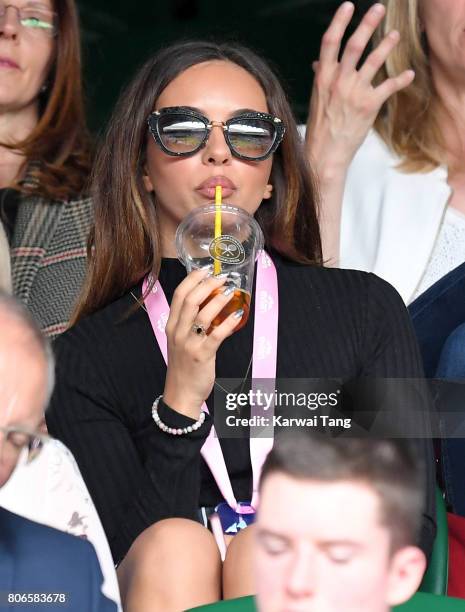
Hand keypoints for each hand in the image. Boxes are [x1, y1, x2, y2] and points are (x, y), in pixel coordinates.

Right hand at [163, 268, 242, 419]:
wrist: (180, 393)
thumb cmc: (183, 365)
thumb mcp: (180, 340)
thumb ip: (189, 322)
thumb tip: (208, 301)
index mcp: (171, 325)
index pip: (178, 295)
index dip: (192, 279)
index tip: (206, 269)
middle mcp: (178, 332)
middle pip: (190, 300)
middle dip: (207, 284)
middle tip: (223, 277)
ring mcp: (189, 343)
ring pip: (203, 314)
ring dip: (219, 299)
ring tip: (231, 291)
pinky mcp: (203, 355)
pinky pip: (216, 335)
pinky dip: (228, 323)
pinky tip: (237, 315)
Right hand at [306, 1, 414, 175]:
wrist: (325, 153)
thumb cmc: (321, 128)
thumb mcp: (318, 100)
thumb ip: (321, 78)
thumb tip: (318, 64)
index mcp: (323, 77)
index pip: (329, 43)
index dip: (339, 21)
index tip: (348, 6)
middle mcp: (339, 81)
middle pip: (355, 45)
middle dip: (368, 24)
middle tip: (379, 9)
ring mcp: (354, 92)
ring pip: (374, 60)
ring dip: (387, 45)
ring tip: (395, 35)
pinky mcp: (369, 105)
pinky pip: (388, 86)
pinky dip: (401, 79)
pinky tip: (409, 74)